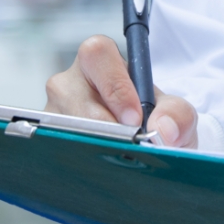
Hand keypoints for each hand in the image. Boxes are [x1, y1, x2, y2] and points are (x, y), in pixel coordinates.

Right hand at [45, 35, 197, 147]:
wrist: (146, 148)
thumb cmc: (156, 120)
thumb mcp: (175, 115)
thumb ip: (178, 114)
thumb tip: (162, 128)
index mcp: (102, 61)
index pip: (97, 54)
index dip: (115, 85)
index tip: (135, 118)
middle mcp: (72, 81)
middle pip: (72, 93)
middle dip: (101, 123)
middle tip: (124, 144)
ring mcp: (54, 110)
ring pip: (61, 125)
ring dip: (91, 145)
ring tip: (115, 159)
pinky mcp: (46, 139)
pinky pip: (55, 148)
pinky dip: (80, 162)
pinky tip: (99, 169)